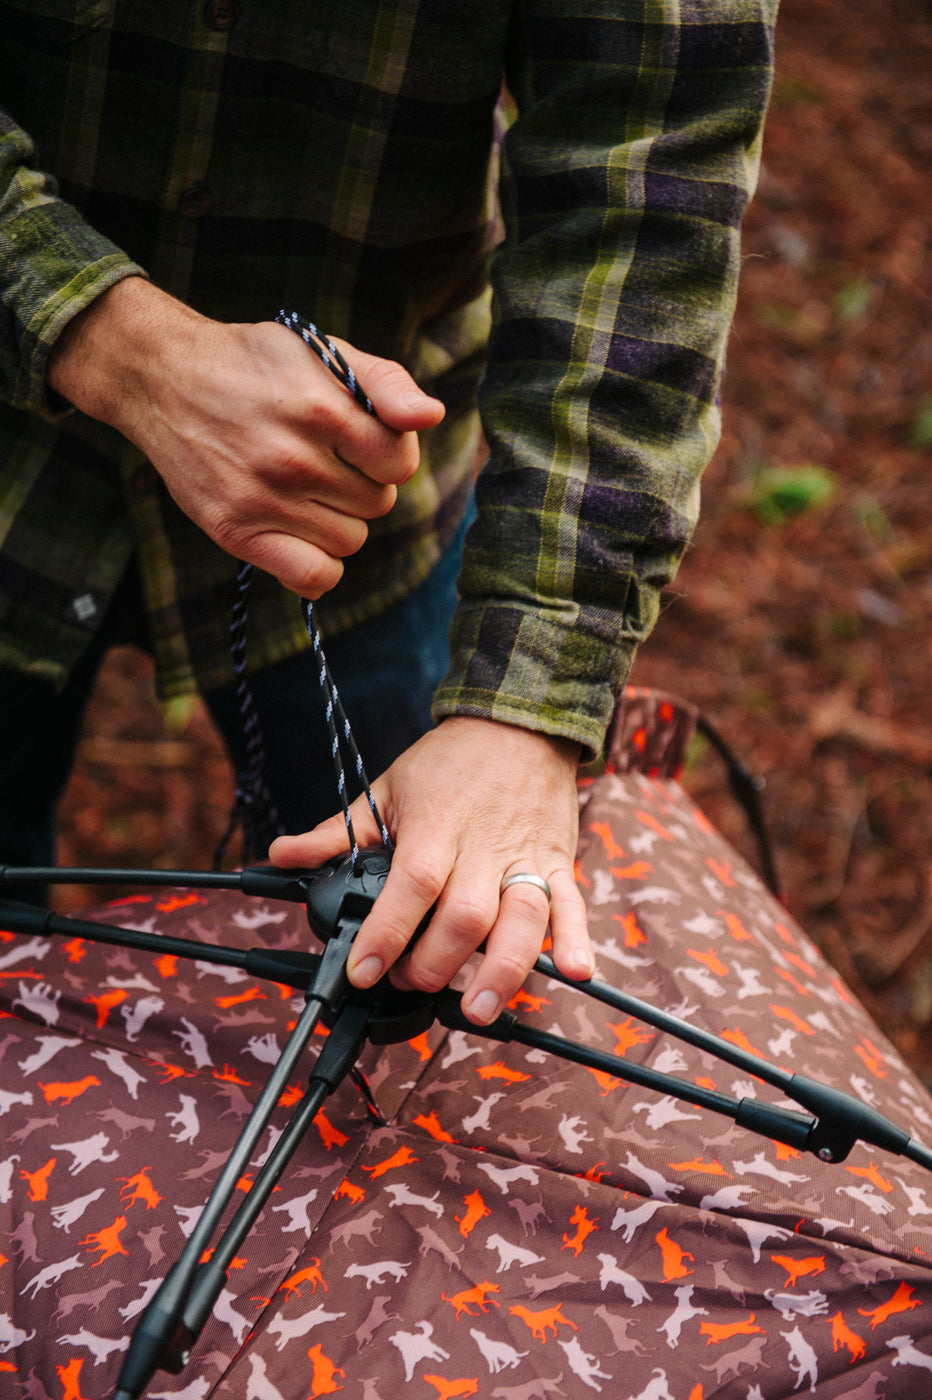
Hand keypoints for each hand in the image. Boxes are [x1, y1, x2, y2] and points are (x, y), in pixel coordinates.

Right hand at [47, 277, 444, 596]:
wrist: (164, 378)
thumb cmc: (258, 366)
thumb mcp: (324, 352)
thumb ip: (386, 382)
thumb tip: (430, 417)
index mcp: (322, 409)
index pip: (399, 463)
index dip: (388, 453)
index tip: (360, 440)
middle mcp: (292, 458)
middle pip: (377, 504)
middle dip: (361, 483)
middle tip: (324, 459)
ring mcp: (261, 498)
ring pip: (350, 541)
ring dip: (340, 521)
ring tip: (306, 489)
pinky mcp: (234, 531)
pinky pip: (313, 576)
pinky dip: (320, 567)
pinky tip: (304, 536)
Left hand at [269, 717, 593, 1024]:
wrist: (518, 722)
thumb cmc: (449, 762)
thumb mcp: (387, 788)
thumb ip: (338, 832)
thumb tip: (285, 855)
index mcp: (436, 827)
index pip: (413, 886)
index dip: (388, 934)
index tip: (364, 972)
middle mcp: (483, 847)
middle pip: (465, 916)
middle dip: (436, 964)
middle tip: (411, 983)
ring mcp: (525, 857)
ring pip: (522, 919)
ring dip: (502, 971)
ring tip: (477, 1010)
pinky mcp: (558, 861)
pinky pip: (573, 904)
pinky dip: (576, 939)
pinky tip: (574, 971)